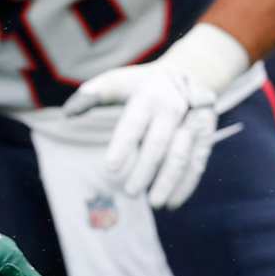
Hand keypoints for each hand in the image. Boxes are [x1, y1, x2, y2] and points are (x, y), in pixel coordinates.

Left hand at [64, 62, 217, 209]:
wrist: (189, 73)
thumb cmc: (141, 84)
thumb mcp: (116, 81)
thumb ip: (91, 95)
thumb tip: (67, 114)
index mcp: (149, 94)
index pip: (134, 123)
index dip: (122, 146)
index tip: (110, 169)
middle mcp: (175, 107)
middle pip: (159, 143)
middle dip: (145, 170)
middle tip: (128, 192)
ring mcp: (194, 121)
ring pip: (182, 156)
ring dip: (168, 182)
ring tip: (153, 203)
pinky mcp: (207, 135)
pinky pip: (198, 162)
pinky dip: (187, 184)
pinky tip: (173, 202)